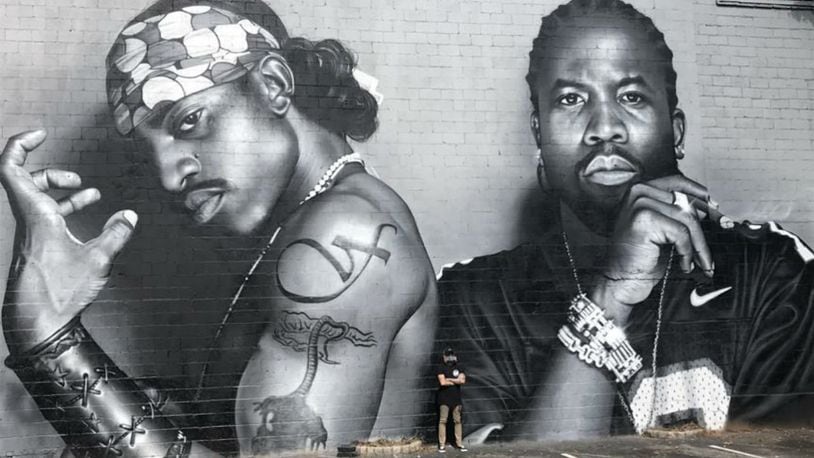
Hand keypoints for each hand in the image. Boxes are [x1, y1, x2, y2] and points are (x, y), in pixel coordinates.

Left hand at [0, 130, 137, 353]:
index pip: (12, 168)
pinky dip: (63, 208)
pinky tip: (87, 215)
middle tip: (76, 178)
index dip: (21, 144)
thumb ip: (116, 234)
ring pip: (36, 198)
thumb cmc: (59, 292)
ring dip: (60, 190)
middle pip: (25, 180)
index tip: (41, 133)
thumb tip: (130, 216)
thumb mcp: (97, 259)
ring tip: (89, 192)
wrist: (36, 322)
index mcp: (35, 214)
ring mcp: (31, 232)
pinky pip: (45, 215)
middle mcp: (28, 219)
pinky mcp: (36, 245)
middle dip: (51, 171)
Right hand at [598, 175, 713, 307]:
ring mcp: (639, 204)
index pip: (677, 182)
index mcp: (639, 190)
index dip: (699, 195)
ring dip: (699, 245)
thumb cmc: (639, 258)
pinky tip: (684, 264)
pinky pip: (681, 233)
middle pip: (686, 204)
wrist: (620, 280)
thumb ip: (676, 212)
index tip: (714, 207)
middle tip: (709, 249)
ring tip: (701, 262)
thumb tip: (708, 208)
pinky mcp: (644, 220)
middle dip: (703, 230)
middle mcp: (638, 192)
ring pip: (687, 219)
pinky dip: (687, 252)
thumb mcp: (660, 229)